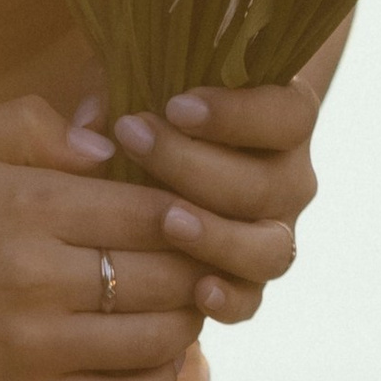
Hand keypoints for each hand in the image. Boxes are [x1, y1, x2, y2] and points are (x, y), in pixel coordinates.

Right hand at [0, 93, 260, 380]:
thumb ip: (33, 125)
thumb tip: (109, 146)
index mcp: (30, 207)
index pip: (152, 211)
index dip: (188, 212)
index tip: (192, 213)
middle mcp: (42, 278)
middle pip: (168, 276)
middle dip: (196, 268)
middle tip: (196, 262)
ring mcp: (41, 349)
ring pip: (160, 338)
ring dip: (186, 322)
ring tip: (178, 306)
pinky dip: (162, 378)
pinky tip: (154, 356)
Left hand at [104, 80, 319, 328]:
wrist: (159, 160)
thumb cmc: (153, 103)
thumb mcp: (137, 81)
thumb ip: (117, 88)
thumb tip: (92, 126)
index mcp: (281, 120)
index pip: (288, 115)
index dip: (238, 113)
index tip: (176, 105)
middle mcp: (288, 179)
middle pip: (266, 184)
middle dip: (194, 164)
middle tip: (133, 138)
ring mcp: (274, 233)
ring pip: (269, 249)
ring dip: (219, 237)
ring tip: (168, 221)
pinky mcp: (248, 278)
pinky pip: (251, 299)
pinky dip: (230, 300)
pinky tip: (199, 291)